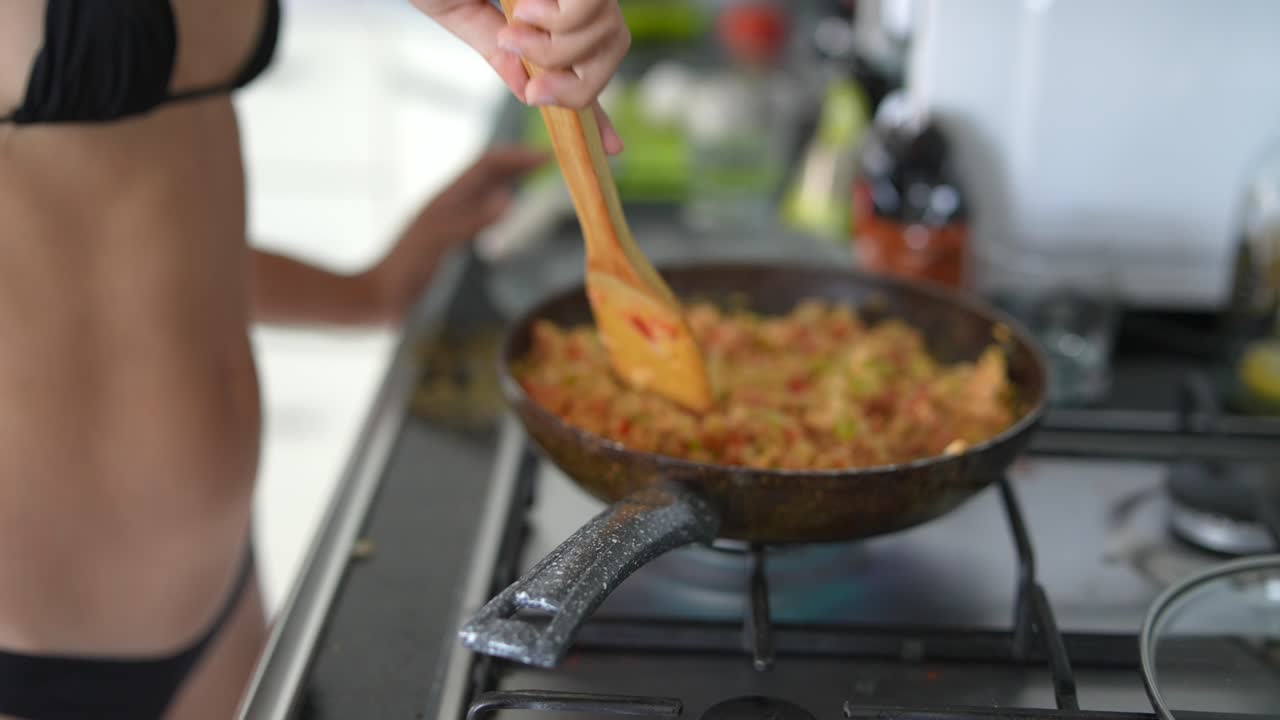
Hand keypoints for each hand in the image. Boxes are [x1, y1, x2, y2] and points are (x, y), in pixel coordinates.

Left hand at [364, 146, 548, 321]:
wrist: (377, 300)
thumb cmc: (404, 271)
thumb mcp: (439, 242)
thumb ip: (472, 220)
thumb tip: (510, 197)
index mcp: (447, 199)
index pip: (487, 165)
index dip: (516, 156)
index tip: (547, 156)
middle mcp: (450, 207)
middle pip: (489, 175)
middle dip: (518, 165)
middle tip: (552, 164)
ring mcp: (450, 224)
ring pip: (486, 194)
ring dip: (512, 182)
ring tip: (538, 183)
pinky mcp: (451, 245)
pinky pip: (483, 218)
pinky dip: (503, 210)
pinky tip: (512, 220)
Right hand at [410, 0, 628, 154]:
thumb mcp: (461, 12)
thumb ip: (497, 50)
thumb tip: (527, 90)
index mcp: (546, 2)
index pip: (587, 55)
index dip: (600, 103)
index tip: (614, 146)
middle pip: (613, 47)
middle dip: (581, 85)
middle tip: (536, 88)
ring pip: (606, 33)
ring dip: (558, 50)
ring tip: (515, 25)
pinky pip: (588, 12)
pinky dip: (559, 23)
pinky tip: (527, 7)